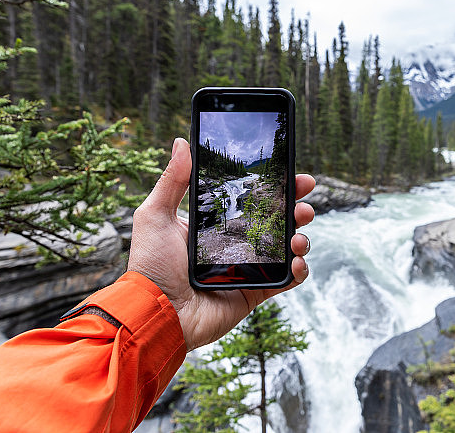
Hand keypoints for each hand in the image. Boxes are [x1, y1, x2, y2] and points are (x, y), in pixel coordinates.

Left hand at [128, 138, 314, 350]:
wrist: (157, 311)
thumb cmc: (151, 265)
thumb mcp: (155, 215)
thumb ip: (172, 181)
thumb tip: (181, 142)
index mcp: (217, 224)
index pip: (253, 200)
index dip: (276, 187)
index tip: (292, 174)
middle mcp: (236, 244)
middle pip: (277, 221)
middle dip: (296, 209)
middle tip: (304, 204)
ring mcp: (249, 268)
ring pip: (287, 248)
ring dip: (301, 238)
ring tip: (298, 237)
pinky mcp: (256, 291)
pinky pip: (287, 280)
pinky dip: (300, 270)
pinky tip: (297, 261)